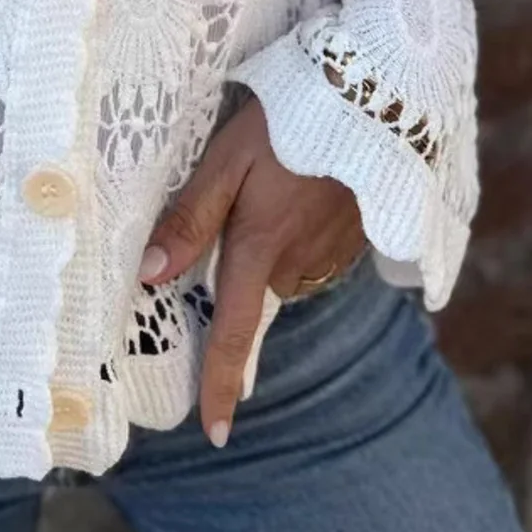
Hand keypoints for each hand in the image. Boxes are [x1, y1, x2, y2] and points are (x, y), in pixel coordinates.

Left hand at [139, 96, 364, 448]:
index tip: (215, 433)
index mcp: (260, 250)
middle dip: (238, 271)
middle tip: (238, 210)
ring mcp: (334, 254)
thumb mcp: (228, 159)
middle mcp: (299, 265)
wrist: (381, 98)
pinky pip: (314, 253)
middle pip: (253, 293)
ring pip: (283, 271)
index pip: (233, 335)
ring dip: (269, 247)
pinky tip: (301, 188)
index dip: (221, 385)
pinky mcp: (359, 237)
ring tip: (272, 184)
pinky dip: (300, 233)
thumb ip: (190, 217)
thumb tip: (150, 274)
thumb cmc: (292, 122)